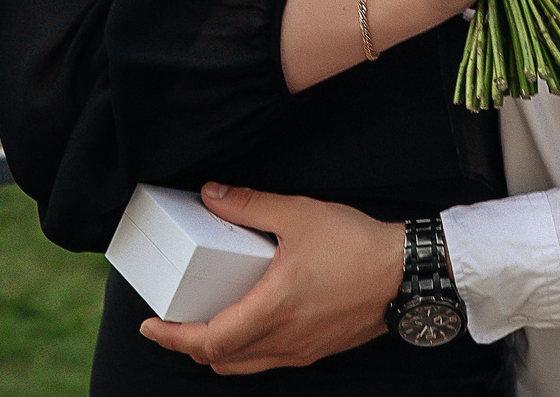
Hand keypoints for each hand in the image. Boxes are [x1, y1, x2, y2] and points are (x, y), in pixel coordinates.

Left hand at [137, 185, 403, 372]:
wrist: (407, 274)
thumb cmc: (357, 246)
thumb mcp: (298, 214)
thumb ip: (249, 205)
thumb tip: (211, 195)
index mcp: (274, 309)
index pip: (209, 340)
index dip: (173, 337)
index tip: (151, 326)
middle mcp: (284, 339)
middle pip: (220, 359)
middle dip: (189, 345)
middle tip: (172, 322)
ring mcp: (301, 350)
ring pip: (244, 363)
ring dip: (218, 348)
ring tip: (206, 320)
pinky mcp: (316, 349)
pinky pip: (268, 359)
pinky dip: (246, 347)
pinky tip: (249, 318)